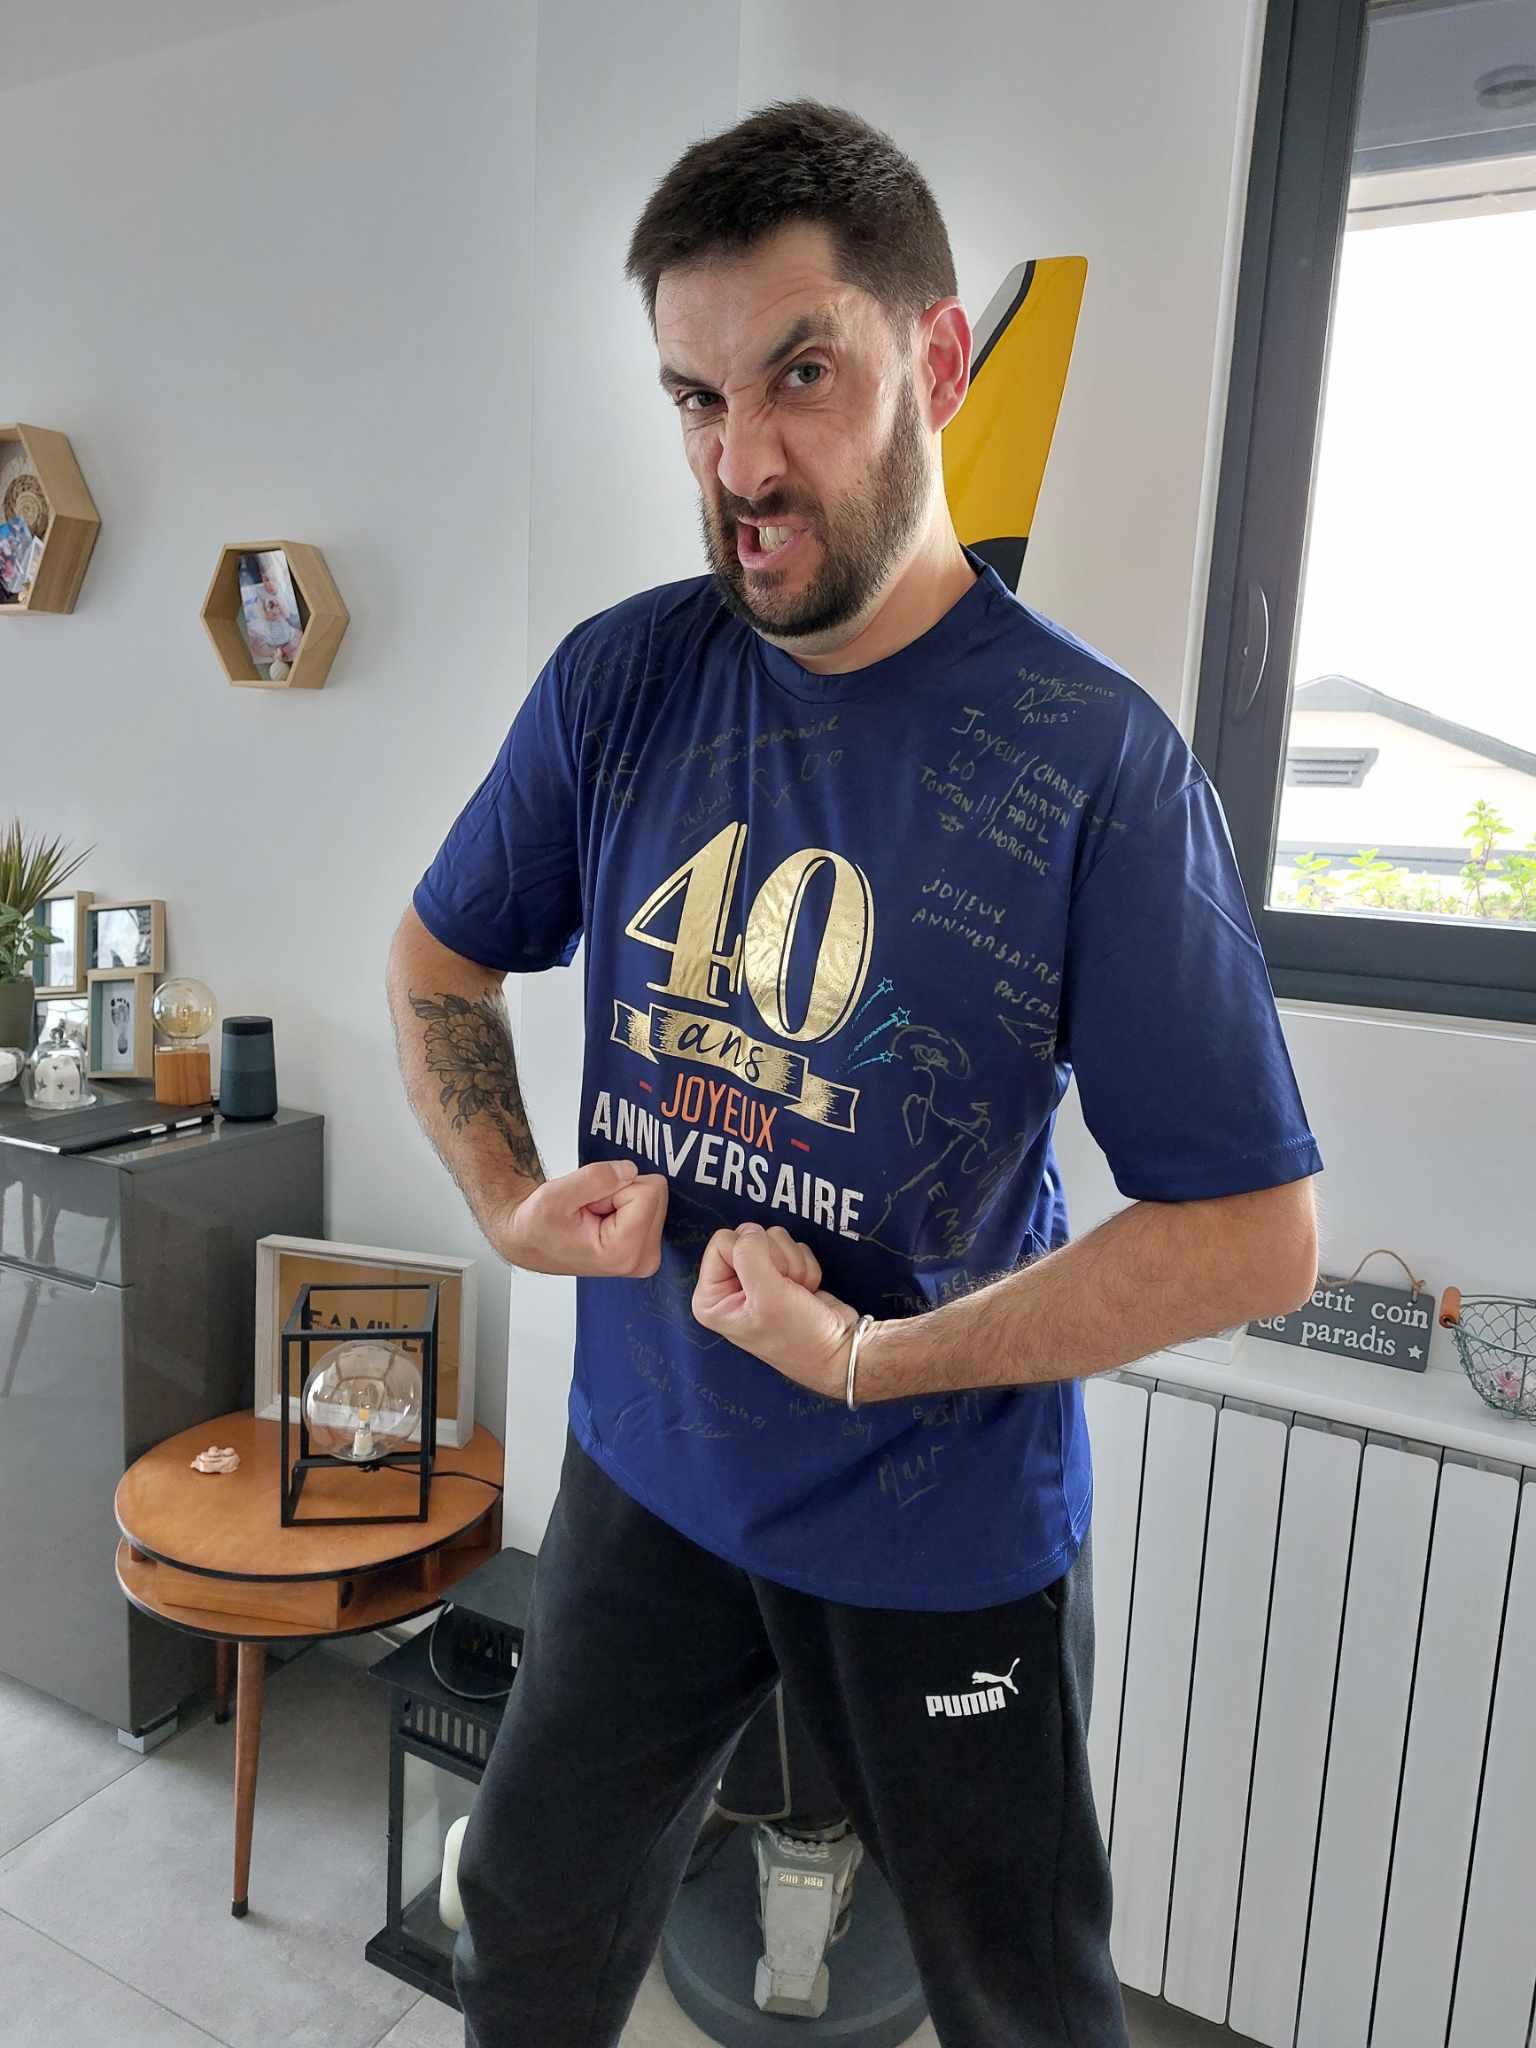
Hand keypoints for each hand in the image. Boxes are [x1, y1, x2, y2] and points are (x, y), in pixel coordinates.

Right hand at [491, 1158, 667, 1275]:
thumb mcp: (556, 1196)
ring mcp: (646, 1255)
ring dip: (621, 1199)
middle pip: (656, 1193)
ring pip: (653, 1197)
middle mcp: (642, 1259)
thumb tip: (630, 1170)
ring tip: (594, 1216)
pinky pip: (650, 1204)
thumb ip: (596, 1178)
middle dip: (620, 1193)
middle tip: (591, 1210)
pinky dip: (626, 1206)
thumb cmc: (537, 1228)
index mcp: (623, 1252)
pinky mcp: (646, 1246)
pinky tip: (604, 1220)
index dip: (614, 1188)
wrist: (530, 1242)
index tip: (590, 1206)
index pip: (649, 1191)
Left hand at [691, 1221, 859, 1400]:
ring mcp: (757, 1280)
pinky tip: (806, 1292)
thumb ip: (749, 1254)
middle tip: (784, 1290)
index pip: (722, 1241)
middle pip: (748, 1237)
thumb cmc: (799, 1335)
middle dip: (775, 1259)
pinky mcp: (783, 1275)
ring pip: (773, 1239)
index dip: (751, 1254)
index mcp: (710, 1299)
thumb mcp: (766, 1295)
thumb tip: (750, 1230)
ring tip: (796, 1294)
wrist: (840, 1350)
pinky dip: (805, 1268)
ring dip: (793, 1265)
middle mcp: (729, 1288)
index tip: (766, 1284)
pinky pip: (793, 1248)